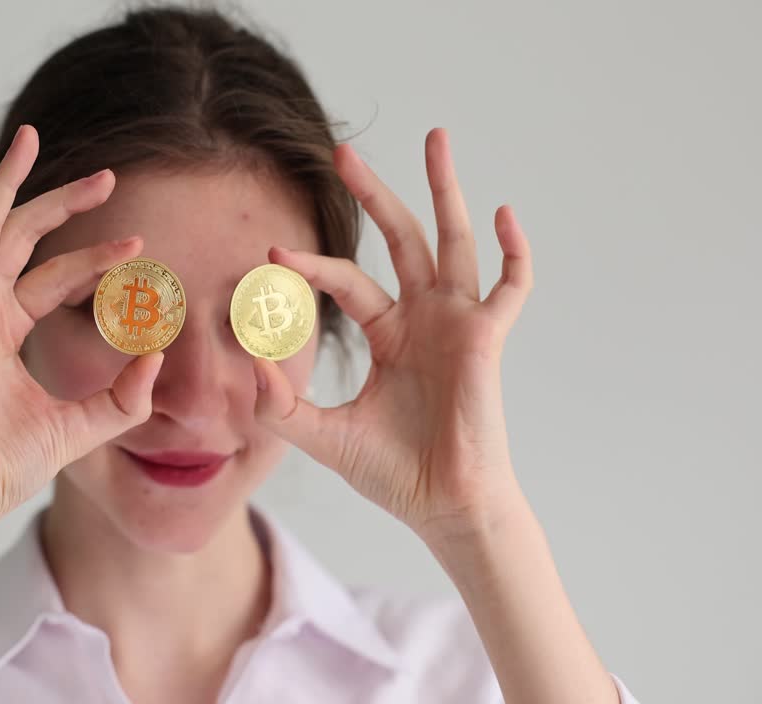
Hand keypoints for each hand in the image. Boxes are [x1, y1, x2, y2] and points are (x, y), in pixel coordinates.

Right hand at [0, 124, 163, 543]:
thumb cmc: (6, 467)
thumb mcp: (83, 427)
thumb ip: (124, 397)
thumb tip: (159, 354)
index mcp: (7, 330)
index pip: (57, 278)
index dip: (98, 260)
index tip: (142, 248)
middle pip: (24, 239)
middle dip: (65, 204)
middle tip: (110, 176)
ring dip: (6, 185)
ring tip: (32, 140)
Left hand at [252, 128, 532, 540]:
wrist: (442, 507)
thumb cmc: (393, 473)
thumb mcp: (323, 435)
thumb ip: (282, 405)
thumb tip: (248, 362)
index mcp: (389, 334)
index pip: (347, 282)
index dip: (311, 267)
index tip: (271, 255)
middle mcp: (423, 318)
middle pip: (398, 238)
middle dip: (373, 193)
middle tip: (343, 151)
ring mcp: (457, 323)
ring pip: (451, 241)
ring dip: (444, 190)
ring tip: (434, 137)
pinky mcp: (487, 339)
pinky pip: (510, 286)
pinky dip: (513, 252)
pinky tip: (502, 215)